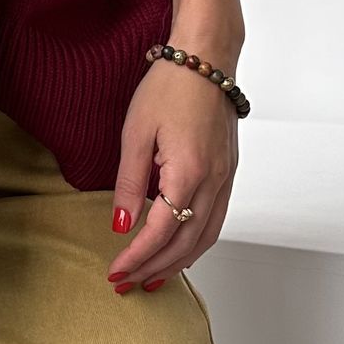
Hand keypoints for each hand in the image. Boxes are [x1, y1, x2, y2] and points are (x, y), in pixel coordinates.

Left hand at [107, 39, 240, 291]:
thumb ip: (129, 183)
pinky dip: (196, 243)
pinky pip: (215, 220)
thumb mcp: (135, 133)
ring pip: (206, 237)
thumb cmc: (169, 87)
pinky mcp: (229, 172)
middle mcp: (214, 181)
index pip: (160, 232)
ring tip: (151, 280)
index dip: (136, 257)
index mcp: (189, 172)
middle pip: (186, 244)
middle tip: (126, 284)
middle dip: (154, 269)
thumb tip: (120, 224)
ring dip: (178, 263)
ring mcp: (226, 178)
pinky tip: (179, 250)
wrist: (207, 58)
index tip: (115, 273)